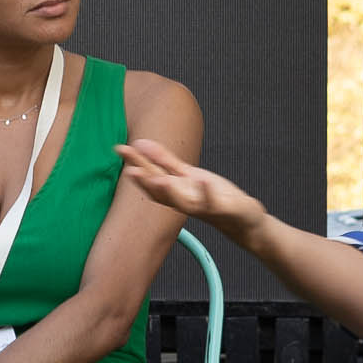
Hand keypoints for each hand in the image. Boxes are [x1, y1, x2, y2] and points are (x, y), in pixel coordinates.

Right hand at [117, 140, 266, 237]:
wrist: (241, 220)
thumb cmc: (213, 197)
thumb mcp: (186, 175)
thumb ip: (164, 160)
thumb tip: (140, 142)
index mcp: (174, 189)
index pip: (151, 175)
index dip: (135, 163)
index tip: (120, 149)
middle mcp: (183, 200)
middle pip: (161, 191)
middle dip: (145, 181)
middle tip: (130, 170)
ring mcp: (202, 206)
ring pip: (181, 201)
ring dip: (170, 192)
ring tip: (160, 179)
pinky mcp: (221, 208)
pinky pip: (213, 202)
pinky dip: (207, 192)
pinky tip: (203, 179)